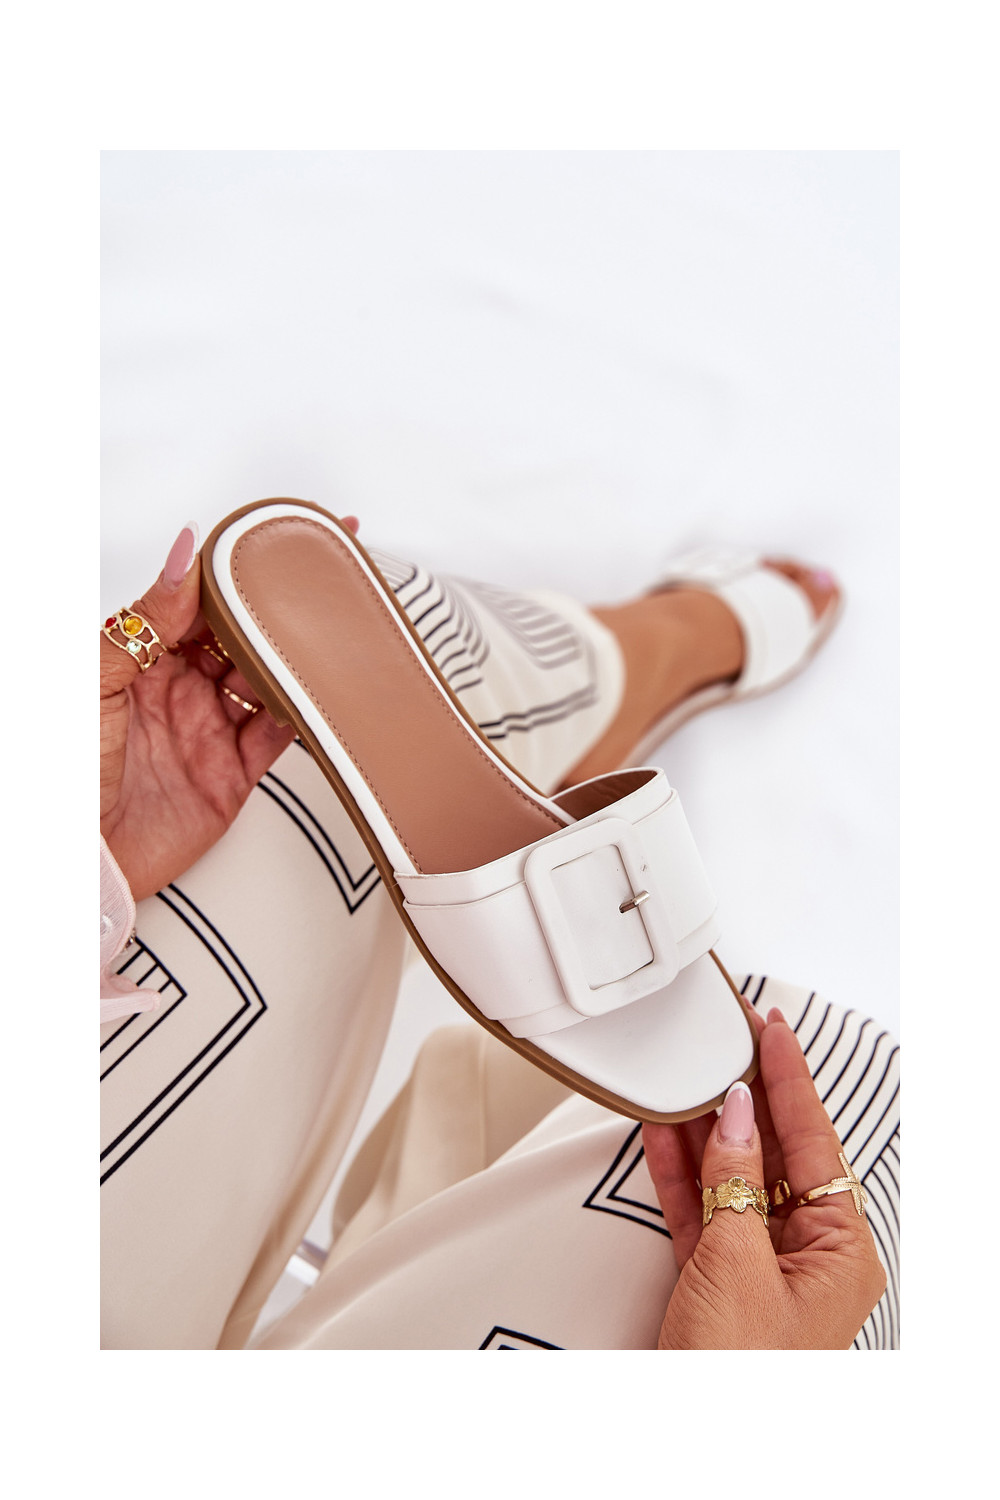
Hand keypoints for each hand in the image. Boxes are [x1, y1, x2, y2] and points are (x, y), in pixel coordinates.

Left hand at [100, 517, 357, 902]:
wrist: (78, 859)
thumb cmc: (64, 771)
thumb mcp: (95, 678)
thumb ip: (145, 616)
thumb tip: (183, 553)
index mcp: (142, 659)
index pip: (199, 601)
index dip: (235, 569)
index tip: (270, 541)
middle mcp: (179, 690)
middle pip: (241, 639)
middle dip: (277, 609)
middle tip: (317, 579)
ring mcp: (208, 731)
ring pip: (267, 682)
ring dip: (294, 658)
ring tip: (325, 629)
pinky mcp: (231, 776)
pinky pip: (277, 737)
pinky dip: (303, 715)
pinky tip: (319, 692)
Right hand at [642, 1008, 886, 1348]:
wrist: (696, 1440)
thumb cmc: (739, 1373)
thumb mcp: (738, 1265)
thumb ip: (733, 1182)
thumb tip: (735, 1115)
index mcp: (838, 1249)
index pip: (815, 1141)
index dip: (790, 1080)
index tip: (773, 1029)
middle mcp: (805, 1253)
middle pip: (772, 1153)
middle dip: (743, 1098)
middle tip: (722, 1041)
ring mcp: (757, 1264)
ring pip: (729, 1176)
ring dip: (703, 1128)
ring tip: (683, 1074)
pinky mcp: (714, 1277)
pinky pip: (698, 1208)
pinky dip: (677, 1170)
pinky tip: (660, 1129)